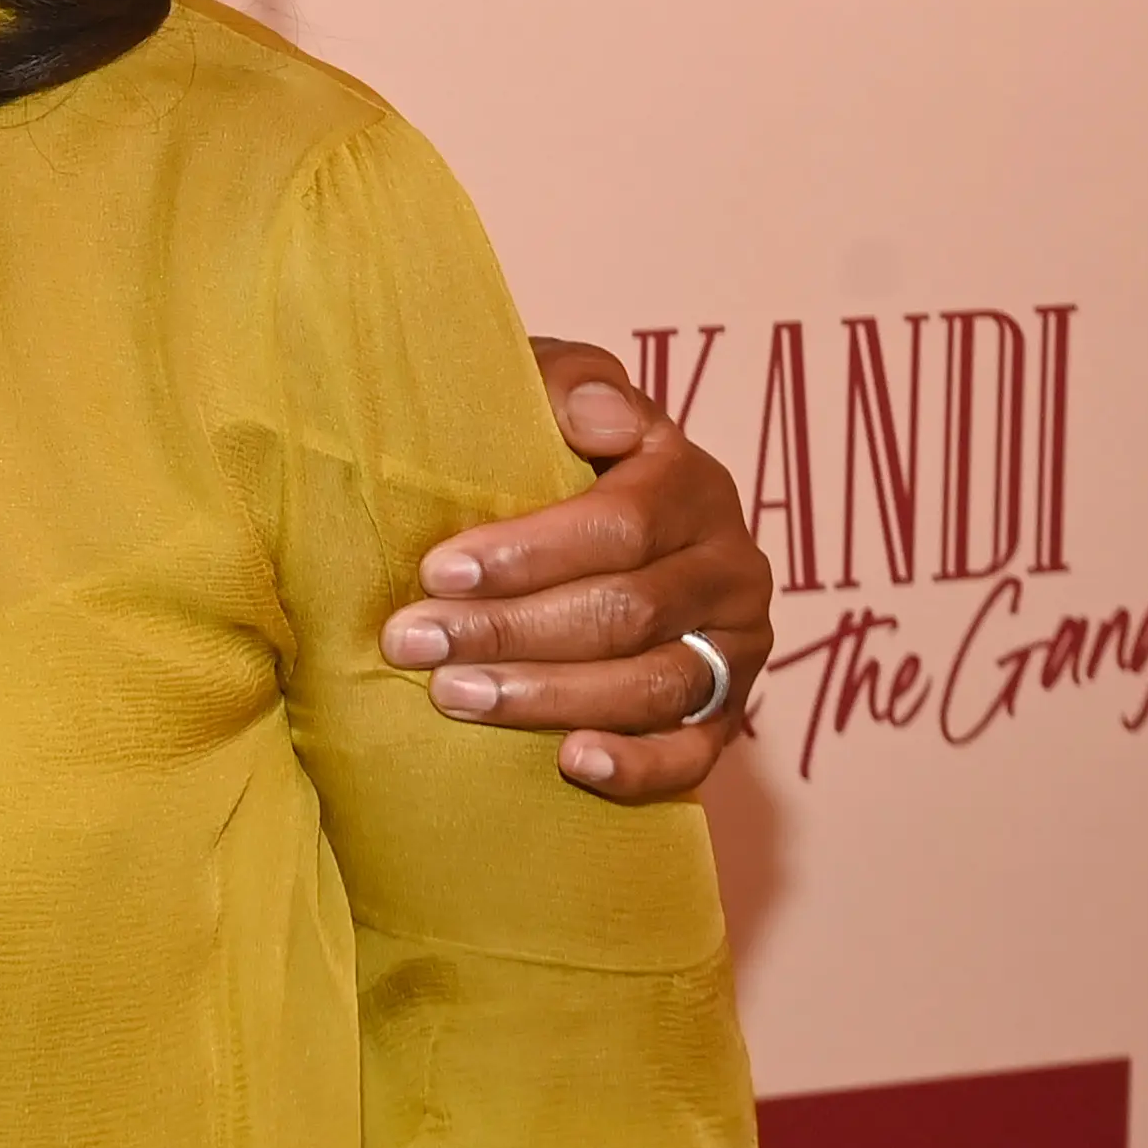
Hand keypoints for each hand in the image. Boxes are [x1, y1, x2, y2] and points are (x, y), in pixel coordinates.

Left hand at [374, 340, 772, 803]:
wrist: (593, 516)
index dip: (526, 553)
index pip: (620, 526)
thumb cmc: (552, 451)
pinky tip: (570, 763)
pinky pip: (694, 753)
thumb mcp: (552, 391)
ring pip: (652, 685)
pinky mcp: (727, 713)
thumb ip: (571, 383)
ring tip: (453, 697)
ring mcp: (734, 645)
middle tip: (413, 644)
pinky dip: (637, 765)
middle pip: (625, 611)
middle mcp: (729, 566)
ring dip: (548, 698)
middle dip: (509, 631)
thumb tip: (600, 417)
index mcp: (691, 484)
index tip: (438, 572)